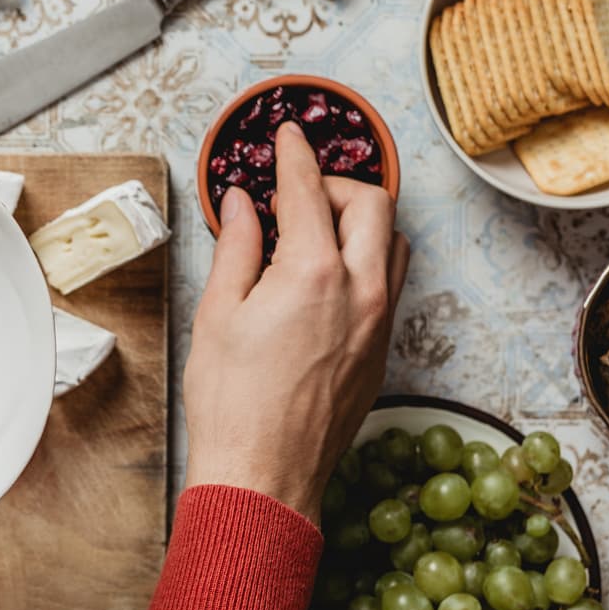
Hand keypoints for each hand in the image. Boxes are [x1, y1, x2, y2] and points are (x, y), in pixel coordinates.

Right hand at [184, 122, 410, 523]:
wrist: (262, 475)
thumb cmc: (230, 404)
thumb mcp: (216, 313)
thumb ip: (237, 248)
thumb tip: (241, 205)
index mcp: (313, 275)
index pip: (309, 191)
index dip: (295, 155)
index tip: (288, 134)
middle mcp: (359, 292)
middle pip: (371, 204)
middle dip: (336, 184)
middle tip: (297, 191)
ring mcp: (377, 323)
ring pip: (392, 243)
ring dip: (361, 221)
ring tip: (315, 230)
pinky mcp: (380, 350)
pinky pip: (389, 282)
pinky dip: (365, 259)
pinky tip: (325, 275)